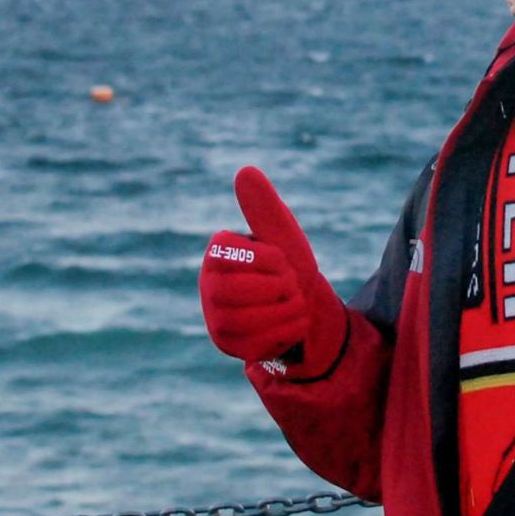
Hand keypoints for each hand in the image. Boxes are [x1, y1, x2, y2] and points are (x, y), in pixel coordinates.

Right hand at [199, 166, 345, 370]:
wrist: (306, 306)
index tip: (282, 260)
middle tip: (291, 285)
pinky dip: (287, 332)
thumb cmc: (290, 266)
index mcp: (218, 252)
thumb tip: (245, 171)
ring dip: (287, 310)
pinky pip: (258, 344)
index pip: (240, 255)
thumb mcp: (282, 234)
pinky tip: (291, 323)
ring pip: (250, 320)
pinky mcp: (227, 344)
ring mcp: (214, 316)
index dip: (272, 260)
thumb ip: (263, 206)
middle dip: (279, 288)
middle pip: (238, 291)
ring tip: (294, 302)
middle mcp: (208, 283)